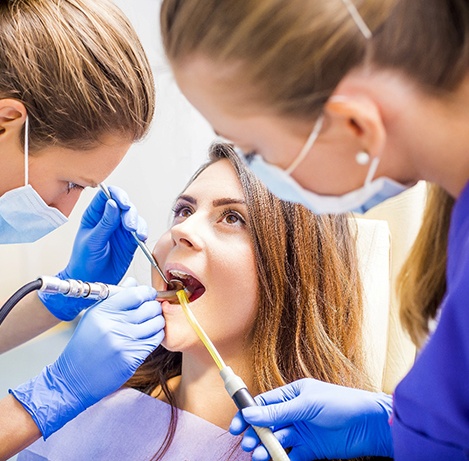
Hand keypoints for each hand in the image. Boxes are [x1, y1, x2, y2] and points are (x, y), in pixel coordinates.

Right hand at [11, 283, 163, 438]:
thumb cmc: (84, 346)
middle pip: (150, 307)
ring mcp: (124, 342)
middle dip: (155, 306)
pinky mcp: (132, 358)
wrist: (74, 378)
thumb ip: (115, 297)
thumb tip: (134, 282)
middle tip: (152, 309)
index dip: (147, 292)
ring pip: (156, 323)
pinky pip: (155, 340)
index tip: (148, 294)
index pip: (136, 293)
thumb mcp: (94, 316)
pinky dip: (156, 336)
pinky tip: (149, 336)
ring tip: (151, 323)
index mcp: (103, 311)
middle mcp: (113, 325)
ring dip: (157, 321)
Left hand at [39, 186, 147, 319]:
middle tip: (129, 225)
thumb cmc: (84, 261)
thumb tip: (112, 204)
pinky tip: (140, 237)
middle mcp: (109, 220)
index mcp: (95, 215)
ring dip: (137, 222)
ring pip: (134, 217)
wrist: (91, 281)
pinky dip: (143, 232)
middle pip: (124, 205)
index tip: (122, 203)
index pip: (106, 196)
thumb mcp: (92, 241)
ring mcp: (120, 230)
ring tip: (136, 233)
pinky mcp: (130, 241)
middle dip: (129, 212)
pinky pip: (140, 231)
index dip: (116, 195)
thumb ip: (104, 223)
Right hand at [230, 378, 393, 460]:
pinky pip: (290, 455)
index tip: (236, 427)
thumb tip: (249, 413)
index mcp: (292, 394)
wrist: (371, 425)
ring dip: (266, 448)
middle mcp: (294, 412)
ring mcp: (302, 431)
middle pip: (267, 424)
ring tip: (259, 455)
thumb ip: (278, 411)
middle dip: (255, 434)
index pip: (263, 404)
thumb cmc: (341, 404)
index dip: (248, 414)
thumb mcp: (307, 404)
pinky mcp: (311, 449)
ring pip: (276, 440)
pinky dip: (281, 459)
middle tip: (248, 444)